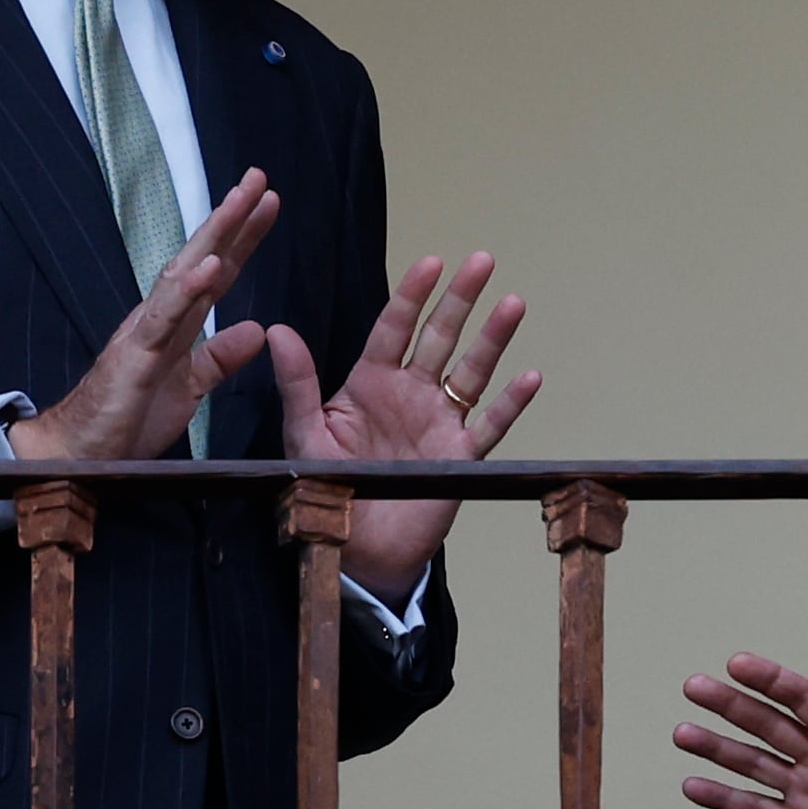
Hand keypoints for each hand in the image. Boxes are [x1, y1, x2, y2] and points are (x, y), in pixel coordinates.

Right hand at [11, 171, 279, 461]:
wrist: (81, 453)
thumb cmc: (129, 418)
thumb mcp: (190, 387)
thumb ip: (219, 358)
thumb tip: (257, 329)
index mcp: (176, 323)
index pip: (216, 273)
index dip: (242, 239)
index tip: (269, 203)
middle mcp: (160, 316)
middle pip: (201, 258)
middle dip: (231, 218)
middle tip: (259, 177)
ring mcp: (145, 332)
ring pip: (182, 274)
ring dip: (213, 237)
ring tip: (239, 202)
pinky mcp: (134, 356)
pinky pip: (163, 318)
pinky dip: (186, 290)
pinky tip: (209, 265)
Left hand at [270, 250, 539, 593]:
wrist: (354, 549)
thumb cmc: (326, 489)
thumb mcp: (305, 434)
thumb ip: (297, 384)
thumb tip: (277, 331)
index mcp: (372, 382)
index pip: (396, 327)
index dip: (413, 294)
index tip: (431, 262)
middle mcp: (411, 393)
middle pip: (441, 336)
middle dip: (461, 298)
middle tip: (482, 260)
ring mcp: (439, 421)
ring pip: (472, 371)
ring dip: (493, 338)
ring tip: (513, 303)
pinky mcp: (460, 456)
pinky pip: (491, 424)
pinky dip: (511, 403)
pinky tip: (530, 377)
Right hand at [675, 653, 807, 808]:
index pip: (807, 701)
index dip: (772, 681)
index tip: (738, 663)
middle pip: (769, 725)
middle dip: (732, 706)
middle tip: (694, 686)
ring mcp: (805, 789)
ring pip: (753, 763)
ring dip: (717, 748)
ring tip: (681, 733)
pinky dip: (724, 799)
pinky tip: (691, 786)